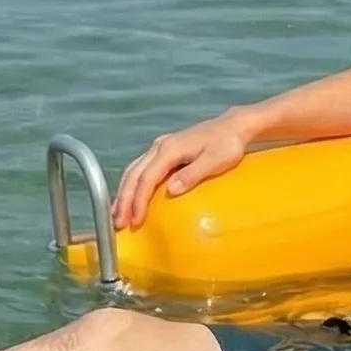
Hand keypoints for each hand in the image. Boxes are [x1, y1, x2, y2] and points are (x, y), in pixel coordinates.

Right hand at [114, 113, 250, 228]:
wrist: (232, 127)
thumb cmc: (228, 144)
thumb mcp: (215, 160)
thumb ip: (193, 174)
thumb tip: (171, 190)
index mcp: (169, 150)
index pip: (147, 178)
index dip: (138, 200)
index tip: (136, 221)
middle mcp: (159, 147)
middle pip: (133, 175)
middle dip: (123, 200)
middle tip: (118, 223)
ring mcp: (159, 148)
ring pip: (133, 171)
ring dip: (123, 194)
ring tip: (117, 215)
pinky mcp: (162, 152)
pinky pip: (140, 170)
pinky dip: (131, 186)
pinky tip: (130, 200)